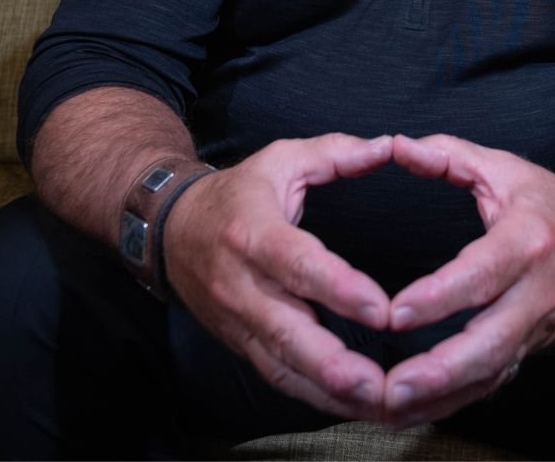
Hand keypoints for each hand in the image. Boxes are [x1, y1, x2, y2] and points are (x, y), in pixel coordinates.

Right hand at [161, 133, 395, 418]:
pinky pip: (277, 377)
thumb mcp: (280, 160)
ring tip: (376, 404)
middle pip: (285, 331)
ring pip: (281, 366)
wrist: (168, 228)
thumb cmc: (237, 194)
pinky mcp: (240, 343)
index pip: (297, 265)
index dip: (338, 289)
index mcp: (254, 233)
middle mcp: (242, 284)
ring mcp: (238, 320)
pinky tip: (354, 406)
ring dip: (328, 391)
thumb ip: (335, 153)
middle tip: (376, 383)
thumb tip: (386, 147)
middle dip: (331, 362)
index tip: (382, 310)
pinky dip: (314, 397)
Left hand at [375, 133, 554, 428]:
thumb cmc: (547, 202)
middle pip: (491, 341)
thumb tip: (396, 146)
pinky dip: (457, 400)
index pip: (482, 275)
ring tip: (395, 405)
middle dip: (442, 369)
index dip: (440, 298)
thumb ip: (446, 155)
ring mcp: (538, 326)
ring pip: (494, 371)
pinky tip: (419, 410)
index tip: (395, 314)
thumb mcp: (503, 167)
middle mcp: (537, 291)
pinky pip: (495, 380)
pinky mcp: (532, 347)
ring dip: (445, 395)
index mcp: (527, 240)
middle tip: (395, 384)